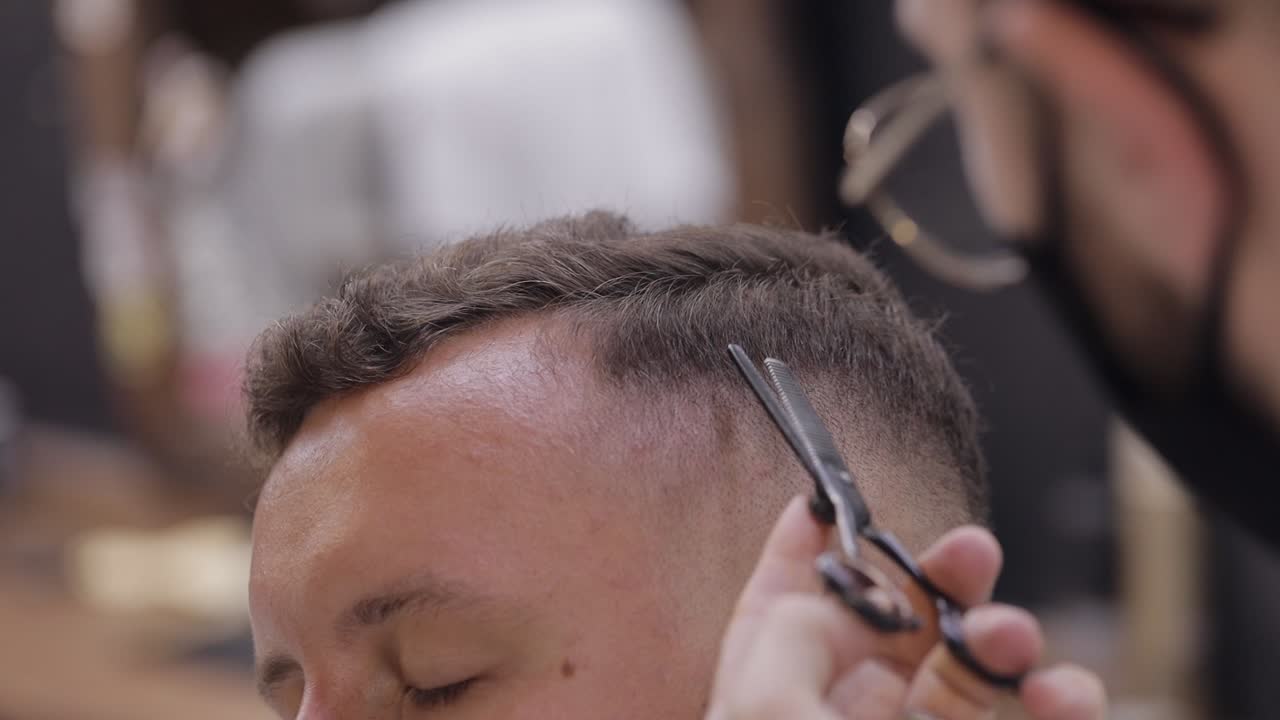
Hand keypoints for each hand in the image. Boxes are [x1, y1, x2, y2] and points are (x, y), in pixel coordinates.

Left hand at [705, 497, 1105, 718]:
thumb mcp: (764, 711)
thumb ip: (792, 638)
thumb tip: (843, 586)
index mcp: (772, 694)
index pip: (782, 610)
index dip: (801, 549)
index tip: (819, 498)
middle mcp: (840, 712)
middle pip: (893, 626)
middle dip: (936, 576)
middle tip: (972, 550)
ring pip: (965, 672)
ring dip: (1001, 636)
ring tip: (1010, 635)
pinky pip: (1019, 719)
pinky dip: (1058, 701)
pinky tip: (1065, 694)